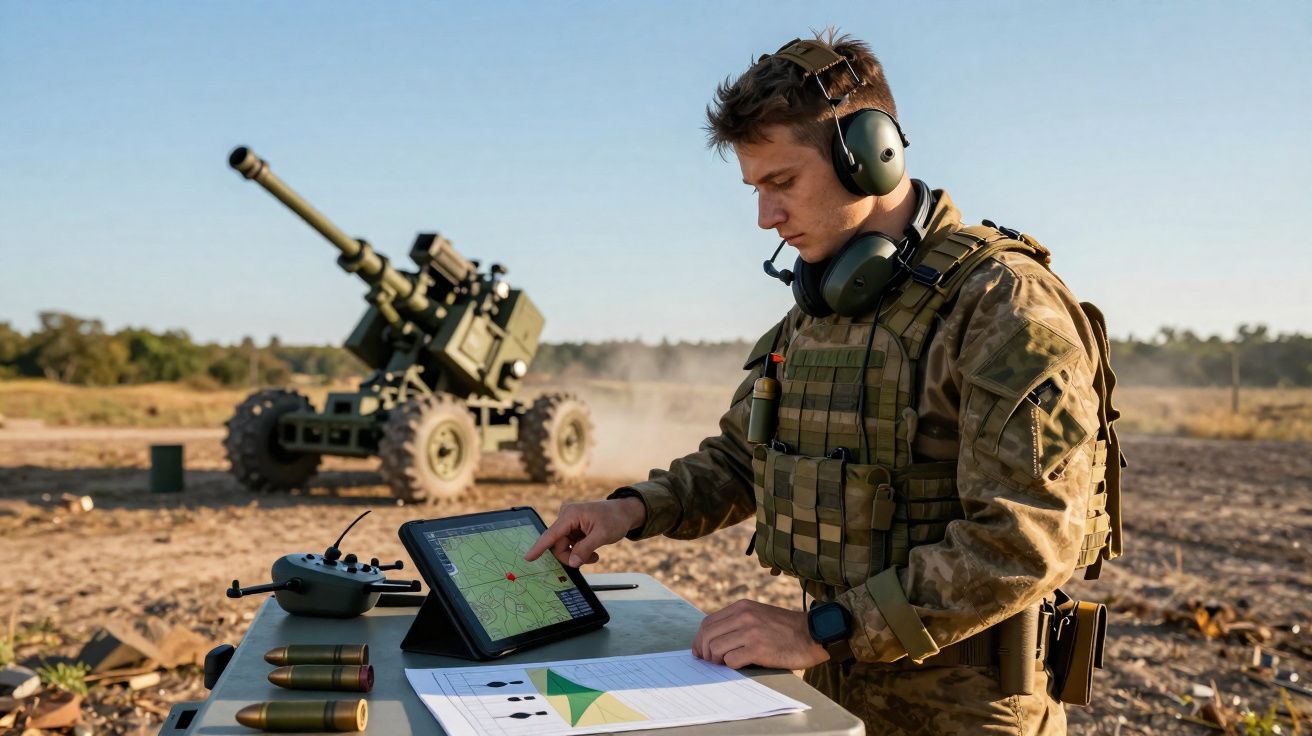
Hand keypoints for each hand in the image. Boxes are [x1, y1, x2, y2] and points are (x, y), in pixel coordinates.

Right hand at [524, 497, 646, 567]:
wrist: (625, 512)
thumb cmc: (615, 518)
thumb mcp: (602, 535)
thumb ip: (585, 549)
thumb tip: (572, 562)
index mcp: (570, 514)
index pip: (551, 534)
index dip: (539, 547)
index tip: (528, 558)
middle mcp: (566, 516)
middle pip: (558, 545)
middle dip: (571, 555)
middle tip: (589, 559)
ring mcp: (569, 522)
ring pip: (564, 547)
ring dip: (578, 554)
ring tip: (594, 555)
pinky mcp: (573, 528)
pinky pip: (570, 545)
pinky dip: (579, 551)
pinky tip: (592, 551)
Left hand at [692, 599, 828, 670]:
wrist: (813, 634)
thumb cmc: (786, 630)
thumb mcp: (759, 615)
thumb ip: (738, 622)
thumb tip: (712, 641)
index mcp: (742, 607)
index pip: (708, 623)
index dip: (700, 639)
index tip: (701, 652)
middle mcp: (744, 616)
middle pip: (707, 635)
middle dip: (704, 651)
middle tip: (710, 662)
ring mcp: (750, 632)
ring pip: (715, 648)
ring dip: (716, 660)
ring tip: (725, 664)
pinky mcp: (758, 649)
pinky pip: (730, 660)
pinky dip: (731, 666)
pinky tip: (741, 665)